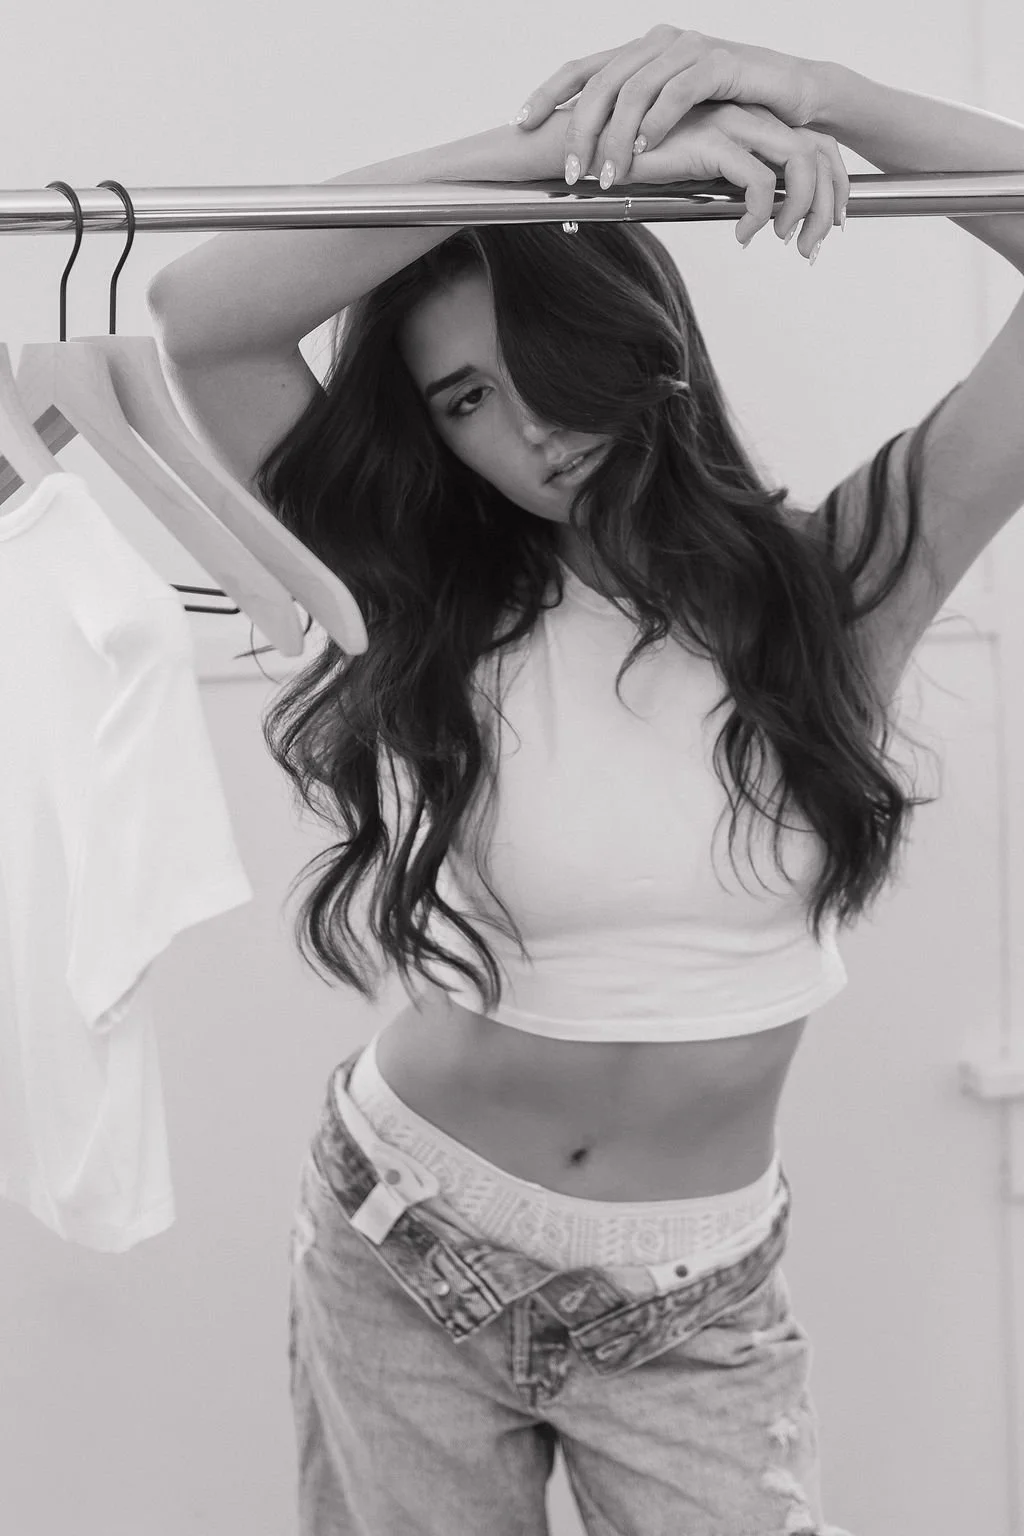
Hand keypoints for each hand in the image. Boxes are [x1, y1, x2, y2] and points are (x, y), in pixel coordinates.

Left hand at [513, 25, 822, 185]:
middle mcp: (658, 43)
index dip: (546, 93)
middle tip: (571, 173)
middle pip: (601, 82)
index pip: (582, 69)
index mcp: (639, 54)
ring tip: (609, 177)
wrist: (793, 99)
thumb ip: (632, 131)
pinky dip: (657, 124)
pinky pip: (678, 92)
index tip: (520, 124)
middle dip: (580, 130)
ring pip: (635, 90)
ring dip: (616, 139)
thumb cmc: (730, 116)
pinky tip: (645, 151)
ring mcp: (689, 48)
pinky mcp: (720, 62)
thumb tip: (587, 164)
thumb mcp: (671, 123)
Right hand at [615, 100, 850, 259]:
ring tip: (784, 242)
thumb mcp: (695, 173)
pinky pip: (758, 181)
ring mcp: (731, 121)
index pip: (814, 142)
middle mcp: (748, 113)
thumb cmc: (635, 164)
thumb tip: (754, 216)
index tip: (824, 228)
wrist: (590, 146)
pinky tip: (742, 236)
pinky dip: (759, 215)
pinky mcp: (711, 140)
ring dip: (802, 210)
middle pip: (818, 149)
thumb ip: (727, 181)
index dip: (829, 185)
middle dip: (827, 202)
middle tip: (812, 248)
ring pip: (799, 161)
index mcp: (749, 117)